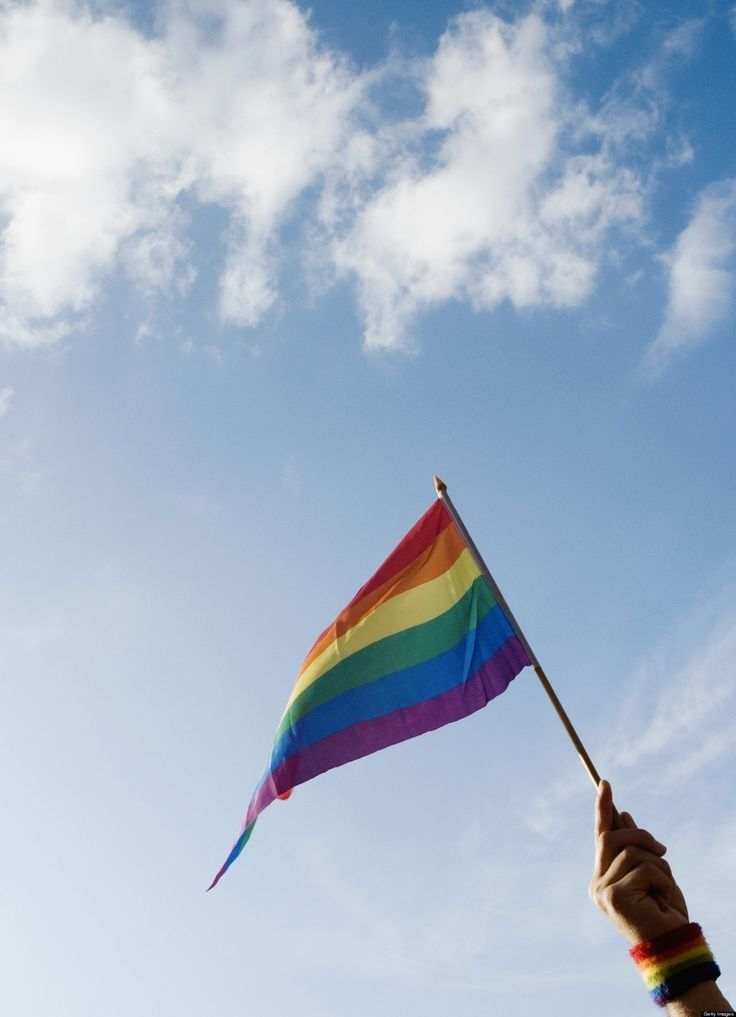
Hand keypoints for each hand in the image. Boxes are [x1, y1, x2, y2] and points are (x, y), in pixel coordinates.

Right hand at [589, 779, 688, 943]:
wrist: (672, 948)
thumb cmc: (663, 913)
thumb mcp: (650, 873)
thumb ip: (635, 849)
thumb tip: (623, 814)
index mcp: (603, 878)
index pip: (601, 836)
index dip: (603, 809)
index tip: (605, 783)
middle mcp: (597, 884)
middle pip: (613, 839)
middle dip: (640, 835)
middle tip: (662, 847)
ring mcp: (603, 891)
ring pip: (633, 853)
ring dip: (659, 866)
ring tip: (665, 892)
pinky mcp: (615, 897)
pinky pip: (645, 870)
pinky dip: (664, 881)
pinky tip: (664, 902)